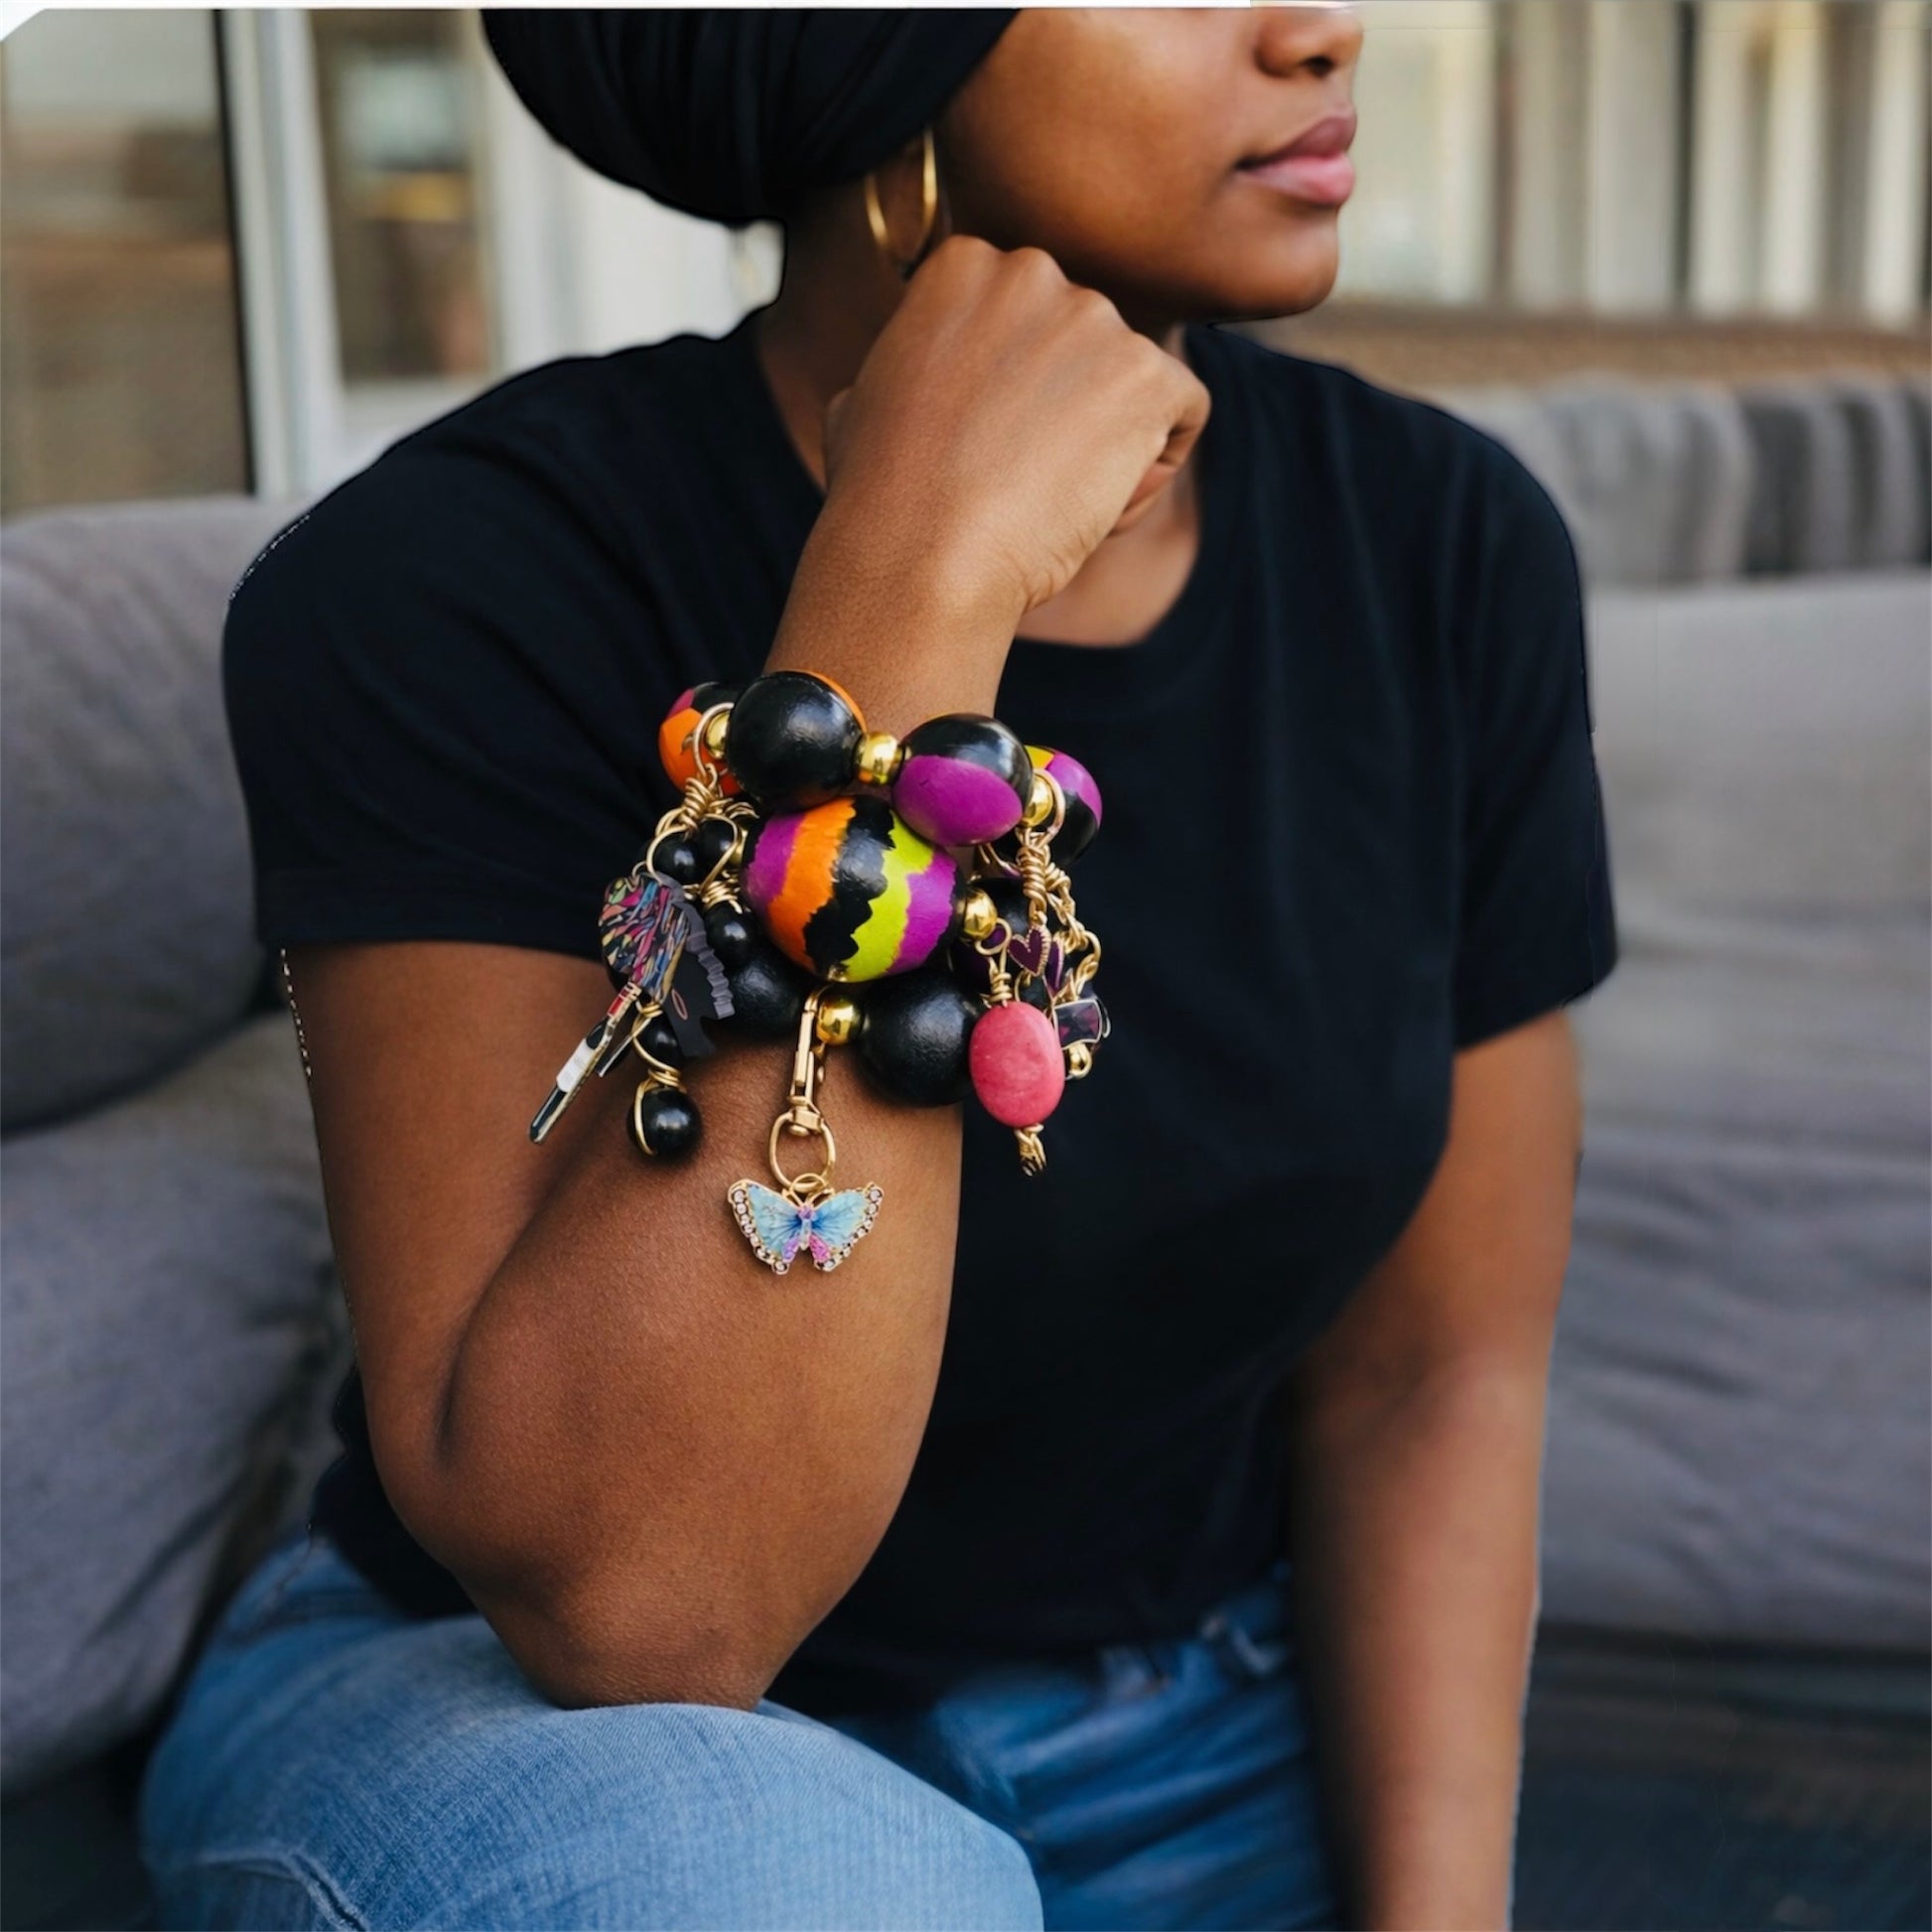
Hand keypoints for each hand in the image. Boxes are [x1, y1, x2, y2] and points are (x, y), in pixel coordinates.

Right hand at [817, 234, 1210, 629]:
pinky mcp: (1147, 375)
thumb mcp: (865, 401)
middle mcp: (1033, 272)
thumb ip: (915, 363)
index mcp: (964, 266)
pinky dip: (1155, 466)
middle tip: (1021, 482)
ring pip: (1134, 381)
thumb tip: (921, 372)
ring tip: (1052, 508)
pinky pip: (1184, 412)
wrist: (921, 556)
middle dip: (1070, 410)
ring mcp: (1095, 319)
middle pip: (1084, 343)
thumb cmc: (880, 498)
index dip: (1019, 388)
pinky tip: (1100, 509)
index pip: (1030, 316)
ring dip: (1110, 446)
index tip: (988, 443)